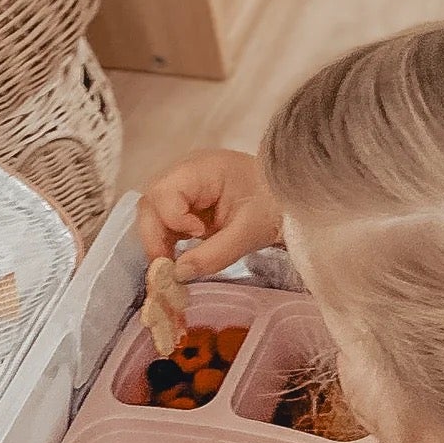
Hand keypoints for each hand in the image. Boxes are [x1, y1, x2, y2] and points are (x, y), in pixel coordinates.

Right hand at [137, 149, 283, 279]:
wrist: (292, 200)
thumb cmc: (275, 205)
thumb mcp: (249, 232)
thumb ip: (214, 254)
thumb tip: (178, 274)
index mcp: (201, 168)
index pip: (164, 191)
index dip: (173, 218)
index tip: (199, 235)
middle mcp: (185, 174)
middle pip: (150, 202)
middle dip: (154, 236)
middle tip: (167, 267)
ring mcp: (184, 188)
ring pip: (153, 214)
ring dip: (159, 242)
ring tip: (173, 266)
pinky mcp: (187, 205)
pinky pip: (165, 223)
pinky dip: (168, 243)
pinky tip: (179, 259)